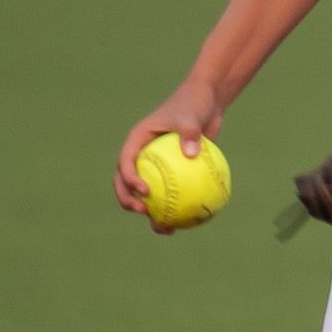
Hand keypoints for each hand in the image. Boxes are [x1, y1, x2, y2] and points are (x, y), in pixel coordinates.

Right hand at [115, 82, 225, 215]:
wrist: (206, 103)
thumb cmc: (195, 104)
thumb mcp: (192, 115)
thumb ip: (190, 132)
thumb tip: (192, 154)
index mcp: (137, 141)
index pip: (126, 162)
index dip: (129, 179)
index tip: (145, 191)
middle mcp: (141, 155)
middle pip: (125, 183)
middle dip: (128, 201)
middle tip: (144, 212)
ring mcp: (154, 166)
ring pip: (146, 195)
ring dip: (152, 214)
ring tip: (165, 229)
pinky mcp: (170, 173)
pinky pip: (170, 193)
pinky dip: (176, 208)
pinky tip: (188, 224)